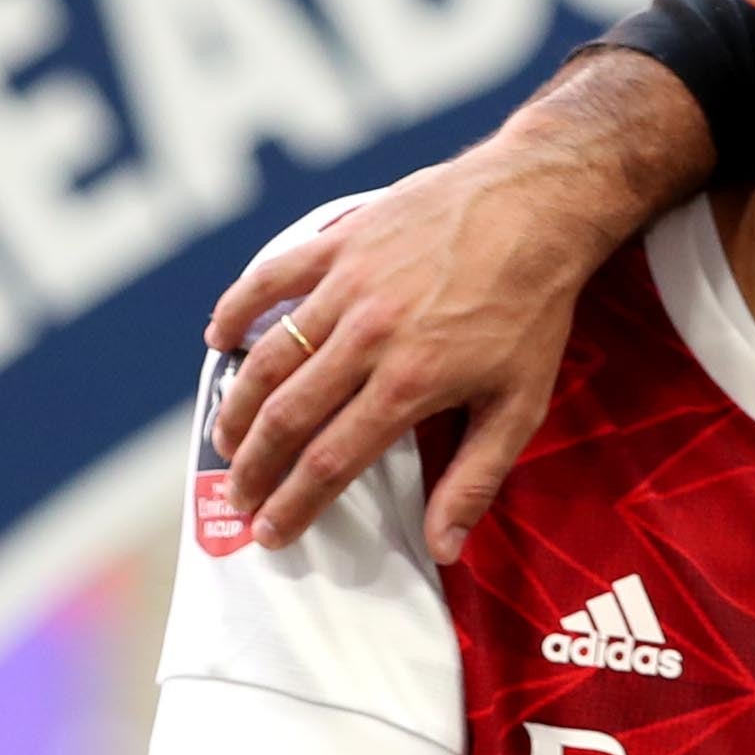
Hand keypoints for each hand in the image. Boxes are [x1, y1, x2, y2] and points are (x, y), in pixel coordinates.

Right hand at [201, 47, 697, 557]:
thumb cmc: (532, 309)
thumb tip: (442, 549)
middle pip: (287, 417)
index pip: (331, 461)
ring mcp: (347, 285)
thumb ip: (475, 480)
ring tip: (226, 442)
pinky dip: (236, 311)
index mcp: (410, 384)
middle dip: (254, 468)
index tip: (269, 532)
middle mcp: (368, 337)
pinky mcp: (339, 242)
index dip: (293, 505)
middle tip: (238, 498)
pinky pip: (270, 278)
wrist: (536, 206)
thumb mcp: (519, 404)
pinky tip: (218, 341)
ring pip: (269, 357)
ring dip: (237, 406)